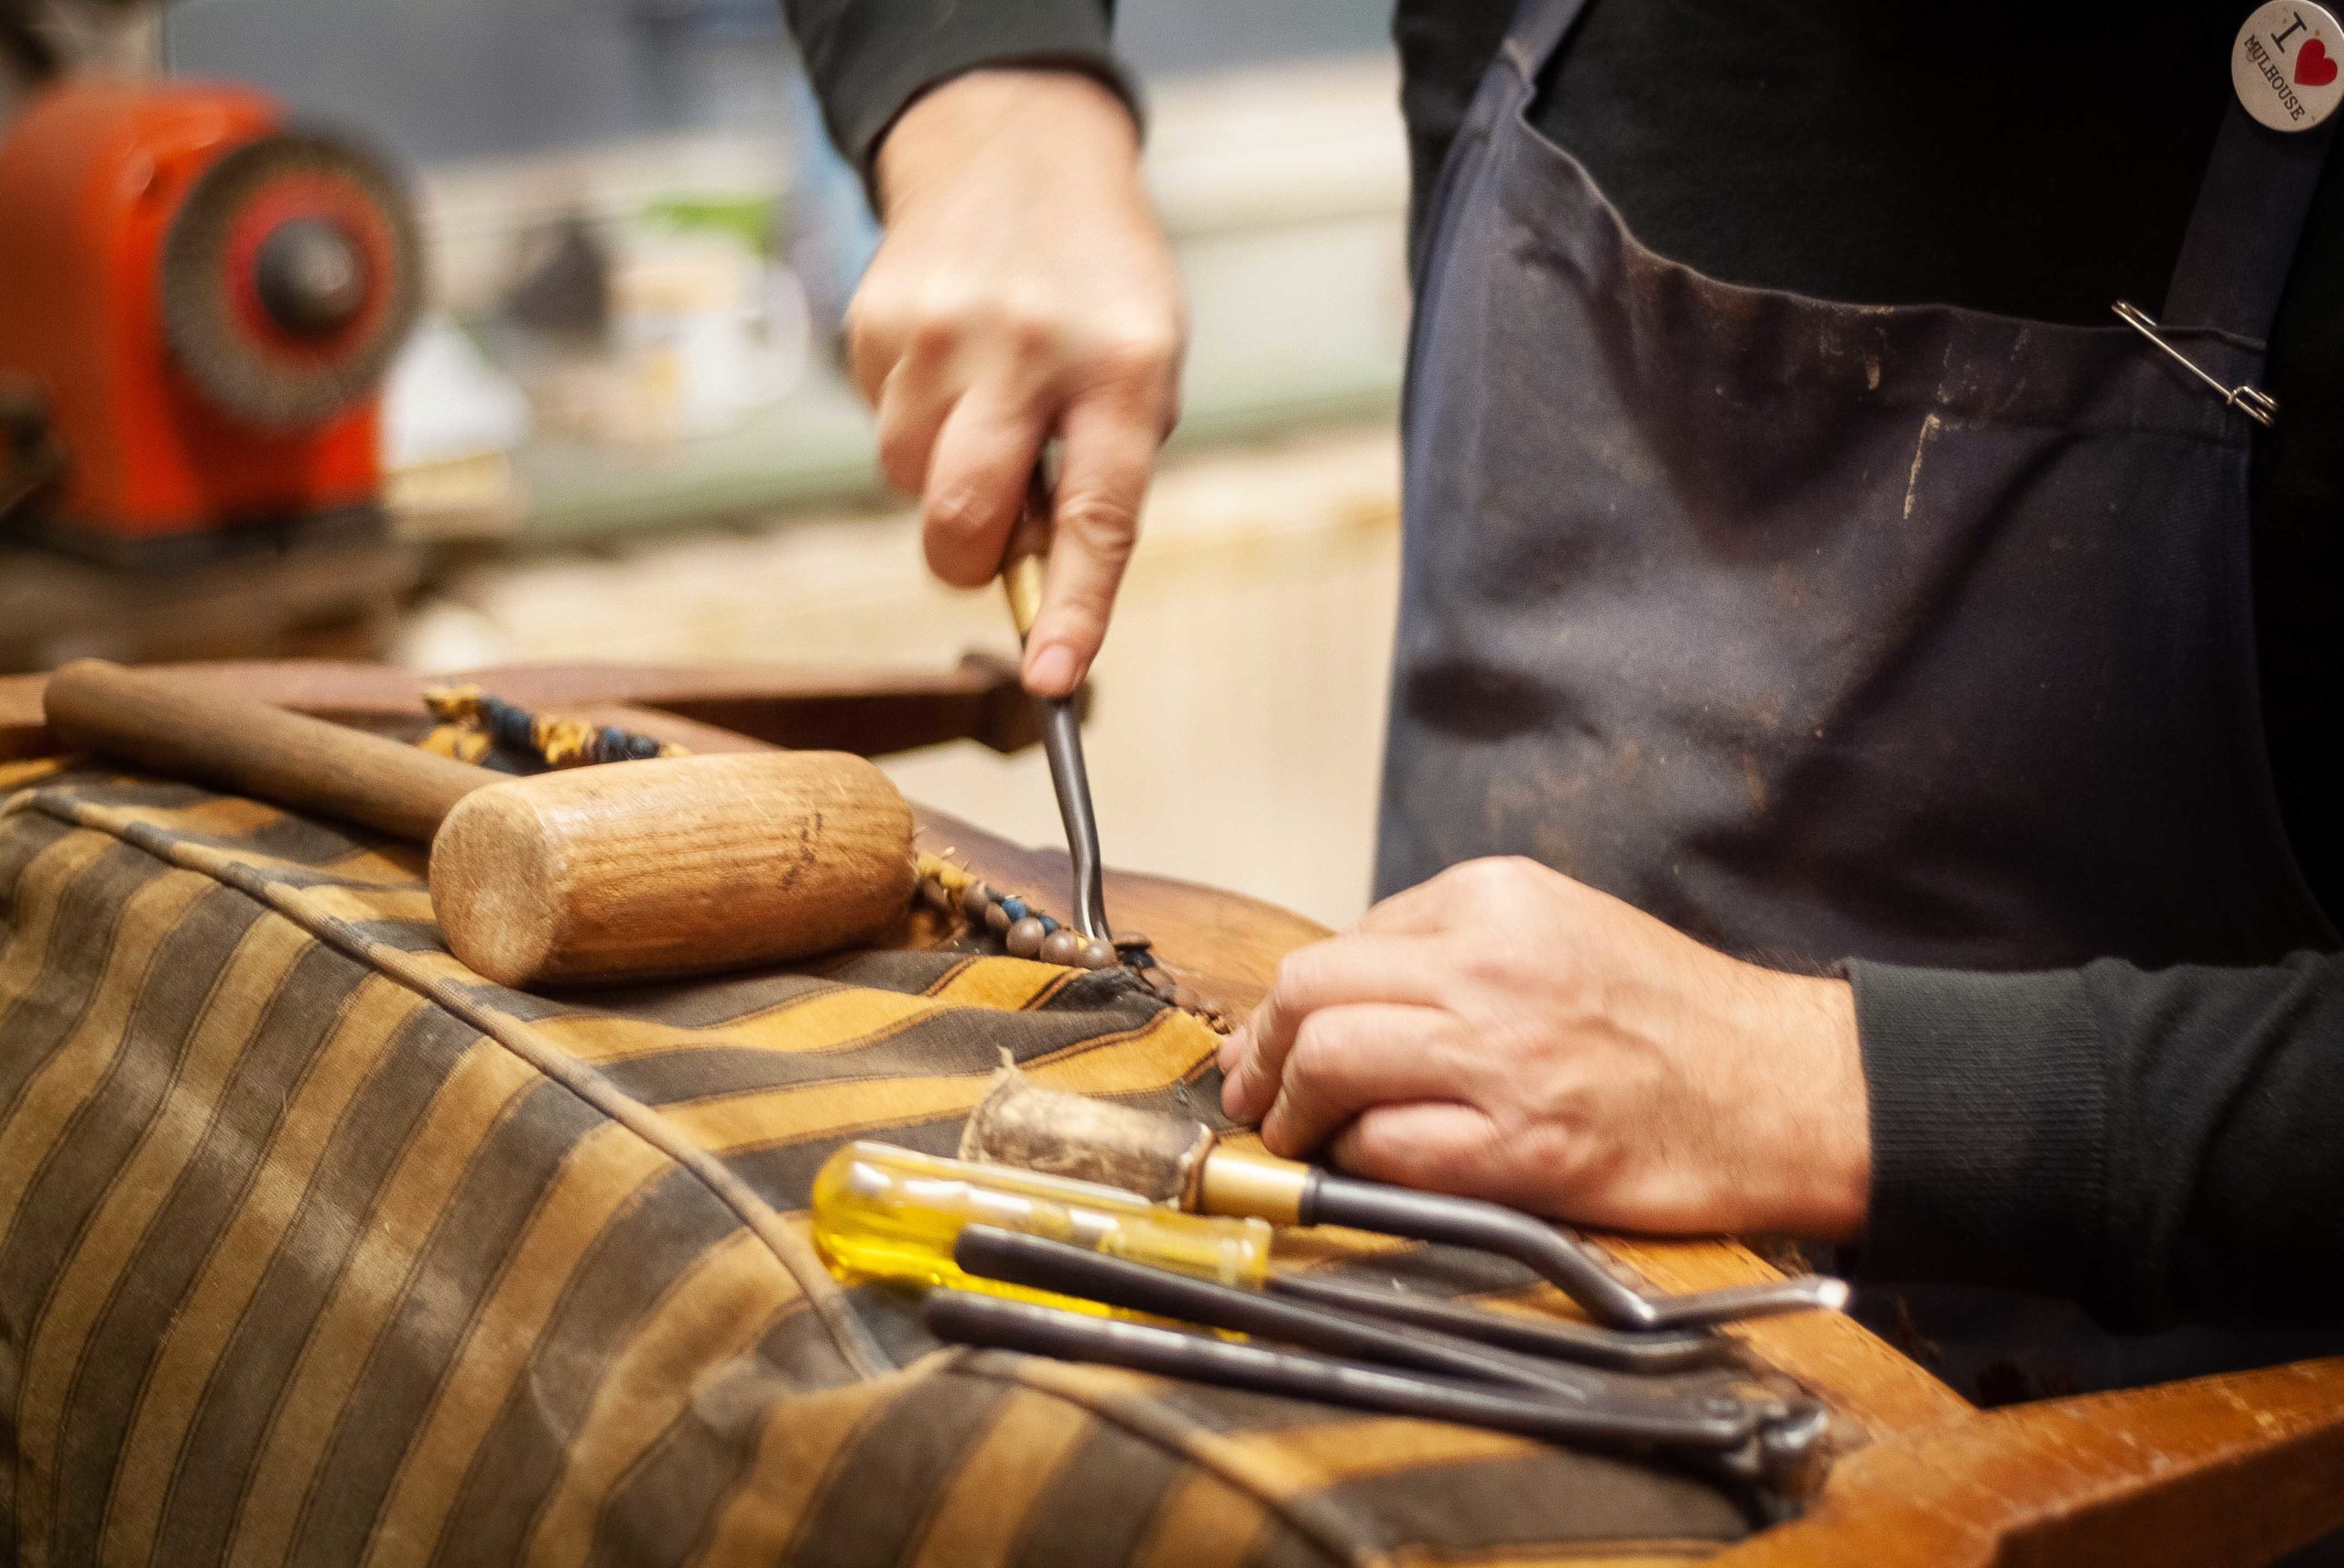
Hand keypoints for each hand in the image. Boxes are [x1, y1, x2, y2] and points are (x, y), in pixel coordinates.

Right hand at [853, 70, 1186, 696]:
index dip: (1075, 609)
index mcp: (1124, 368)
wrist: (1016, 152)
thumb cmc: (1095, 292)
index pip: (1099, 517)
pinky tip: (946, 364)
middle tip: (988, 541)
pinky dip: (912, 419)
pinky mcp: (878, 320)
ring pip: (908, 481)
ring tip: (981, 409)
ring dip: (939, 478)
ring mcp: (943, 331)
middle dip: (968, 559)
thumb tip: (1031, 583)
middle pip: (965, 516)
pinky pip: (879, 423)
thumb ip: (1099, 472)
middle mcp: (1031, 349)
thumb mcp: (1142, 367)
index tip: (1055, 681)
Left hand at [1217, 857, 1870, 1239]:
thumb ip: (1454, 947)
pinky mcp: (1523, 1145)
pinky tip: (1358, 1165)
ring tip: (1292, 1131)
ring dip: (1288, 1107)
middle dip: (1263, 1049)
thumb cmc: (1676, 1019)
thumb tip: (1339, 999)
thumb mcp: (1561, 928)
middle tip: (1254, 1089)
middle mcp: (1492, 964)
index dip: (1292, 1003)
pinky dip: (1352, 1160)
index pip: (1345, 942)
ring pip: (1329, 1061)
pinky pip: (1386, 1148)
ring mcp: (1505, 1054)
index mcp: (1497, 898)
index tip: (1274, 1039)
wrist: (1784, 1089)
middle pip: (1311, 991)